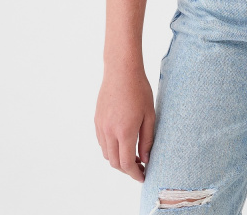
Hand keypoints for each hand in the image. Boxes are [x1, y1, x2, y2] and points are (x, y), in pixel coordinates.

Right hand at [95, 66, 154, 182]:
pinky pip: (102, 142)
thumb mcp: (149, 115)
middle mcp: (109, 132)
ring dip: (118, 160)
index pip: (127, 163)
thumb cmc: (139, 89)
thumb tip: (146, 159)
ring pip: (106, 154)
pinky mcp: (97, 120)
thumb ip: (147, 139)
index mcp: (124, 131)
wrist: (121, 70)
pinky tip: (121, 142)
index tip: (143, 176)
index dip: (135, 174)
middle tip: (140, 167)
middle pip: (115, 163)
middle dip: (127, 169)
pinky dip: (110, 149)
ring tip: (132, 155)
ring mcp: (101, 126)